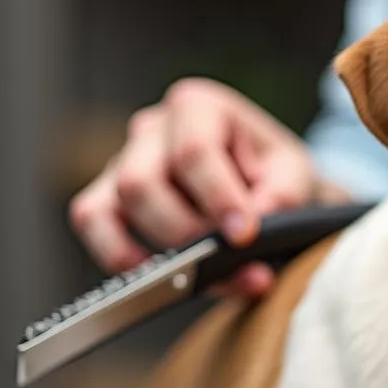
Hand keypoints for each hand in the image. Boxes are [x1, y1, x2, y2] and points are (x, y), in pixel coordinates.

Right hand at [69, 78, 349, 297]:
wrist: (267, 186)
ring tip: (207, 276)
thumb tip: (249, 228)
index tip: (244, 235)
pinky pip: (93, 221)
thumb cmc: (276, 174)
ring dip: (161, 250)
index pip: (194, 151)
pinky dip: (118, 254)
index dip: (217, 198)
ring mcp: (124, 160)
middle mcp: (153, 127)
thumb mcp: (294, 176)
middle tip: (230, 264)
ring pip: (116, 204)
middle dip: (187, 233)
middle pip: (143, 182)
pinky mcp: (107, 195)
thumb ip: (280, 197)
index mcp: (199, 107)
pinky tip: (158, 280)